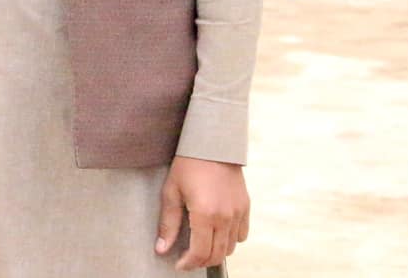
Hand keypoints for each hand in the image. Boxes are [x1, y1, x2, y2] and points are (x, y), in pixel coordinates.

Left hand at [157, 155, 248, 270]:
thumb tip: (161, 249)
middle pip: (217, 254)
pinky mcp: (245, 207)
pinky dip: (230, 240)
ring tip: (200, 247)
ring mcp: (238, 213)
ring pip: (231, 247)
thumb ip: (168, 224)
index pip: (200, 252)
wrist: (213, 144)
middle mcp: (225, 217)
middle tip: (187, 259)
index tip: (178, 264)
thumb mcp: (171, 192)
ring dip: (216, 252)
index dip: (188, 263)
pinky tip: (216, 234)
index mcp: (205, 214)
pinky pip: (241, 235)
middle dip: (201, 261)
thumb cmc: (188, 164)